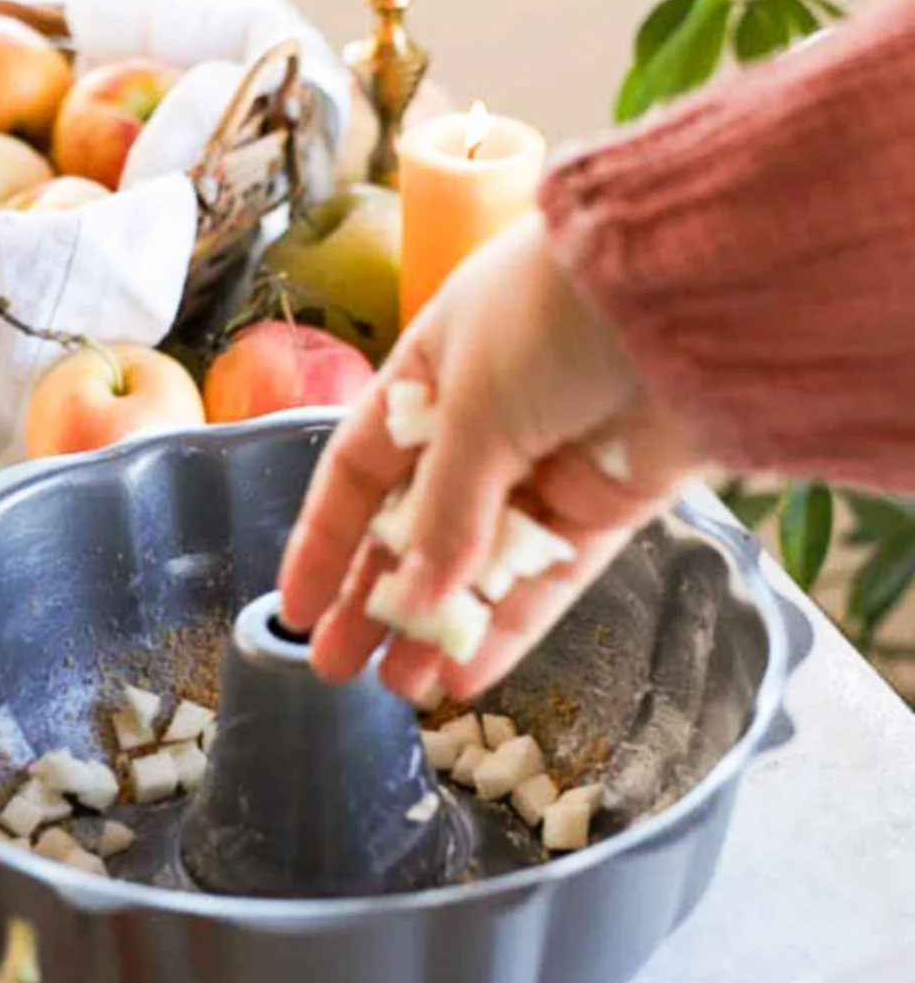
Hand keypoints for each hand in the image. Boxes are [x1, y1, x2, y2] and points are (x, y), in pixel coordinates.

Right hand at [278, 207, 699, 703]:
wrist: (686, 294)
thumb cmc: (550, 316)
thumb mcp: (470, 405)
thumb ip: (444, 509)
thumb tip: (416, 595)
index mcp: (432, 374)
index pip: (361, 468)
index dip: (326, 538)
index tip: (296, 605)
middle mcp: (485, 423)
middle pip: (416, 528)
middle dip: (377, 598)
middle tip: (338, 665)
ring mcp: (548, 467)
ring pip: (481, 564)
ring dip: (440, 623)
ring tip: (400, 688)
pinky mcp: (607, 505)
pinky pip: (547, 578)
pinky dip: (509, 624)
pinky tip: (465, 673)